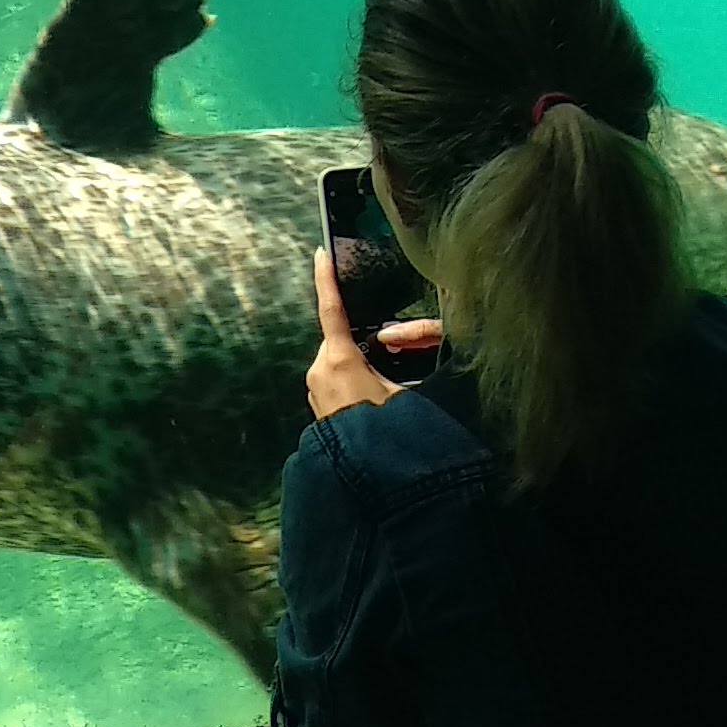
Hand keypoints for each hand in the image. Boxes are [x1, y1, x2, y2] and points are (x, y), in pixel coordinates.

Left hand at [307, 249, 434, 419]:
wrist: (362, 473)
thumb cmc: (385, 431)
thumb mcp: (403, 394)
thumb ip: (402, 367)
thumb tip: (411, 349)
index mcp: (340, 359)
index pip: (332, 310)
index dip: (326, 280)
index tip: (320, 253)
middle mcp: (320, 369)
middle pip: (340, 342)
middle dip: (360, 348)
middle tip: (386, 372)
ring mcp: (315, 389)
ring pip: (338, 364)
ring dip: (357, 371)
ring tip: (381, 399)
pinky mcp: (317, 406)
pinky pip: (335, 384)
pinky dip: (352, 387)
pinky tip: (370, 408)